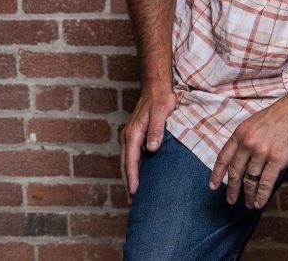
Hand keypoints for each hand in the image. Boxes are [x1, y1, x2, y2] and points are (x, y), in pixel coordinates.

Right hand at [119, 83, 176, 201]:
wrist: (156, 86)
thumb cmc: (161, 98)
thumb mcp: (162, 111)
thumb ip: (157, 130)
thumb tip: (152, 149)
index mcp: (133, 133)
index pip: (131, 160)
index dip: (132, 177)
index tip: (134, 192)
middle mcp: (128, 136)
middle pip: (125, 164)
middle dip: (128, 183)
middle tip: (132, 202)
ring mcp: (129, 136)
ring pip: (126, 161)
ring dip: (129, 177)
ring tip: (133, 195)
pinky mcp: (134, 135)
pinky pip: (131, 155)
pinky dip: (132, 168)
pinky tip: (138, 176)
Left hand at [209, 83, 287, 208]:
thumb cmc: (285, 112)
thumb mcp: (257, 121)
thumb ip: (248, 138)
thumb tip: (245, 158)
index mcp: (241, 132)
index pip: (224, 157)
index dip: (217, 174)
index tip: (213, 186)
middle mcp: (248, 143)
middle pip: (235, 172)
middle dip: (232, 189)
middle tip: (230, 200)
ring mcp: (262, 152)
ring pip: (250, 179)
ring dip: (249, 194)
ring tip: (249, 203)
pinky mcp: (277, 159)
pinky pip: (266, 182)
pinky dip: (262, 195)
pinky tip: (260, 202)